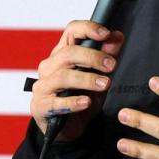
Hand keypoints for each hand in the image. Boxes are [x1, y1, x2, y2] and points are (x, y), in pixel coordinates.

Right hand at [30, 20, 123, 139]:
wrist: (68, 129)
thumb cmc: (81, 98)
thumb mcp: (99, 77)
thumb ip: (107, 57)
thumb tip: (117, 36)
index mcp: (63, 54)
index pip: (71, 32)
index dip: (87, 29)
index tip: (106, 34)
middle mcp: (50, 66)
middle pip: (68, 53)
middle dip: (92, 57)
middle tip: (111, 65)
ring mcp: (43, 86)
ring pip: (63, 76)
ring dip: (86, 79)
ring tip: (105, 84)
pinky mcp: (40, 106)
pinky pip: (56, 102)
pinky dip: (73, 102)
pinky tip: (86, 102)